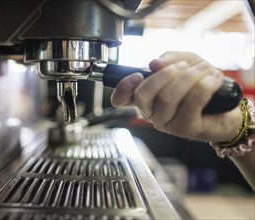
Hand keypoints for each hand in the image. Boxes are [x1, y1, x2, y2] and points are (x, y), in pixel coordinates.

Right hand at [111, 51, 241, 141]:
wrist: (227, 105)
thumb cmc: (202, 84)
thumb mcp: (186, 62)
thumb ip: (170, 58)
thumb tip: (154, 63)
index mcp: (147, 98)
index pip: (121, 99)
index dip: (122, 88)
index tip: (137, 75)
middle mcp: (152, 114)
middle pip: (143, 96)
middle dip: (163, 75)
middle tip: (183, 66)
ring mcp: (168, 123)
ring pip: (167, 98)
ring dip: (188, 78)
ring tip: (204, 70)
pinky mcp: (186, 128)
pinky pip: (191, 103)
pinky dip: (204, 86)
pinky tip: (214, 79)